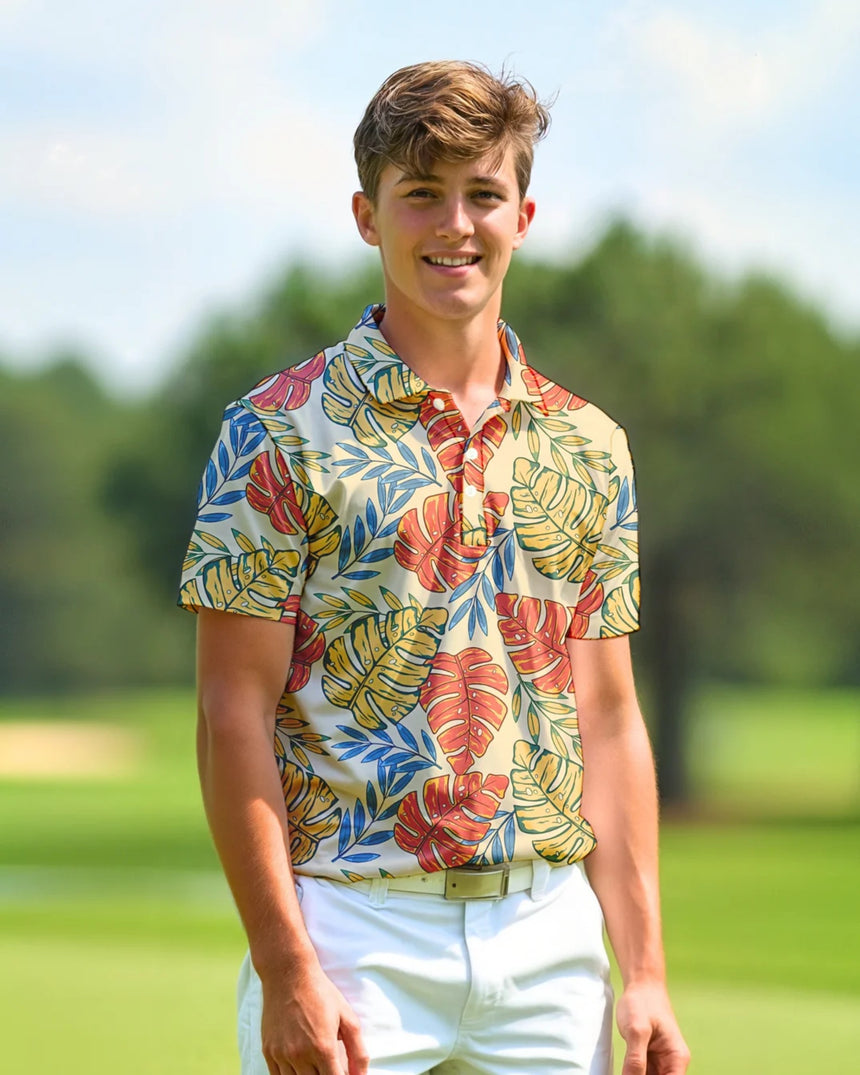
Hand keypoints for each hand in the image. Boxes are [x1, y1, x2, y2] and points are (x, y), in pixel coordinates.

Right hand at [259, 958, 368, 1074]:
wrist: (288, 973)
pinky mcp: (268, 1051)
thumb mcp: (347, 1017)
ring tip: (316, 1065)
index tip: (343, 1073)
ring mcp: (281, 1054)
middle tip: (330, 1066)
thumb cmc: (321, 993)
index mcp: (323, 1047)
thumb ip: (358, 1052)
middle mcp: (300, 1055)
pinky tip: (300, 1068)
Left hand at [616, 980, 689, 1074]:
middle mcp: (671, 1064)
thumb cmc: (642, 1002)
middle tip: (626, 1072)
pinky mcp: (648, 1058)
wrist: (641, 985)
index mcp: (676, 1059)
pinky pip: (641, 1074)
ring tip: (625, 1070)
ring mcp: (660, 1062)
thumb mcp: (637, 1030)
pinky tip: (624, 1071)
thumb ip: (636, 1059)